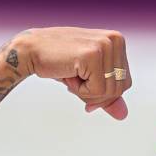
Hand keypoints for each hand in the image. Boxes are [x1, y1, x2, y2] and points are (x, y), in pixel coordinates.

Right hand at [14, 27, 131, 119]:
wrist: (30, 51)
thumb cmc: (59, 63)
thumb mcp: (88, 80)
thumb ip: (106, 96)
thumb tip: (123, 115)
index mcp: (118, 41)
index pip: (125, 83)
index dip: (103, 92)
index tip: (83, 78)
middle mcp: (115, 40)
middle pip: (119, 89)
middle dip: (95, 94)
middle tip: (75, 77)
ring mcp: (105, 46)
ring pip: (109, 92)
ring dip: (85, 92)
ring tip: (71, 74)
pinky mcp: (92, 55)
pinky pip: (96, 91)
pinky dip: (79, 90)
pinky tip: (68, 74)